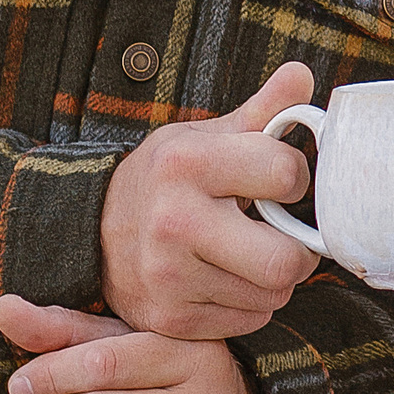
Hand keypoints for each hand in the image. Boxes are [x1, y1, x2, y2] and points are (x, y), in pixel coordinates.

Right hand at [98, 60, 320, 338]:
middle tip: (283, 234)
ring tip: (252, 254)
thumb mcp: (205, 135)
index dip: (295, 177)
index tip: (279, 182)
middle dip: (298, 248)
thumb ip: (262, 109)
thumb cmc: (167, 177)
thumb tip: (302, 73)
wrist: (92, 229)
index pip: (288, 175)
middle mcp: (174, 222)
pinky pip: (249, 319)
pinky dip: (252, 302)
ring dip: (275, 277)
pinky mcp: (170, 319)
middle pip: (284, 260)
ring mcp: (169, 277)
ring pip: (273, 294)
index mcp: (188, 164)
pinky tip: (229, 278)